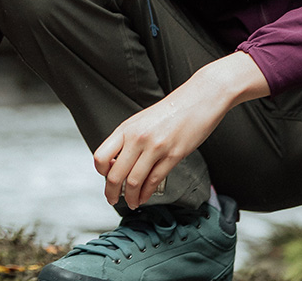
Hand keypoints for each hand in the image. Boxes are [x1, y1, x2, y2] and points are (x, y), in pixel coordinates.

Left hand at [93, 51, 270, 208]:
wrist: (200, 98)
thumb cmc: (172, 109)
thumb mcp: (142, 120)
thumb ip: (129, 139)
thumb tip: (118, 162)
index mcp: (127, 128)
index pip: (101, 156)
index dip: (101, 172)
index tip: (106, 178)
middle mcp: (138, 138)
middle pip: (115, 174)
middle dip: (112, 192)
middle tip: (113, 199)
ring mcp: (156, 147)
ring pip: (134, 181)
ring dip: (131, 197)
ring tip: (131, 202)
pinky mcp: (174, 155)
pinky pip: (155, 180)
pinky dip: (147, 193)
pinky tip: (145, 196)